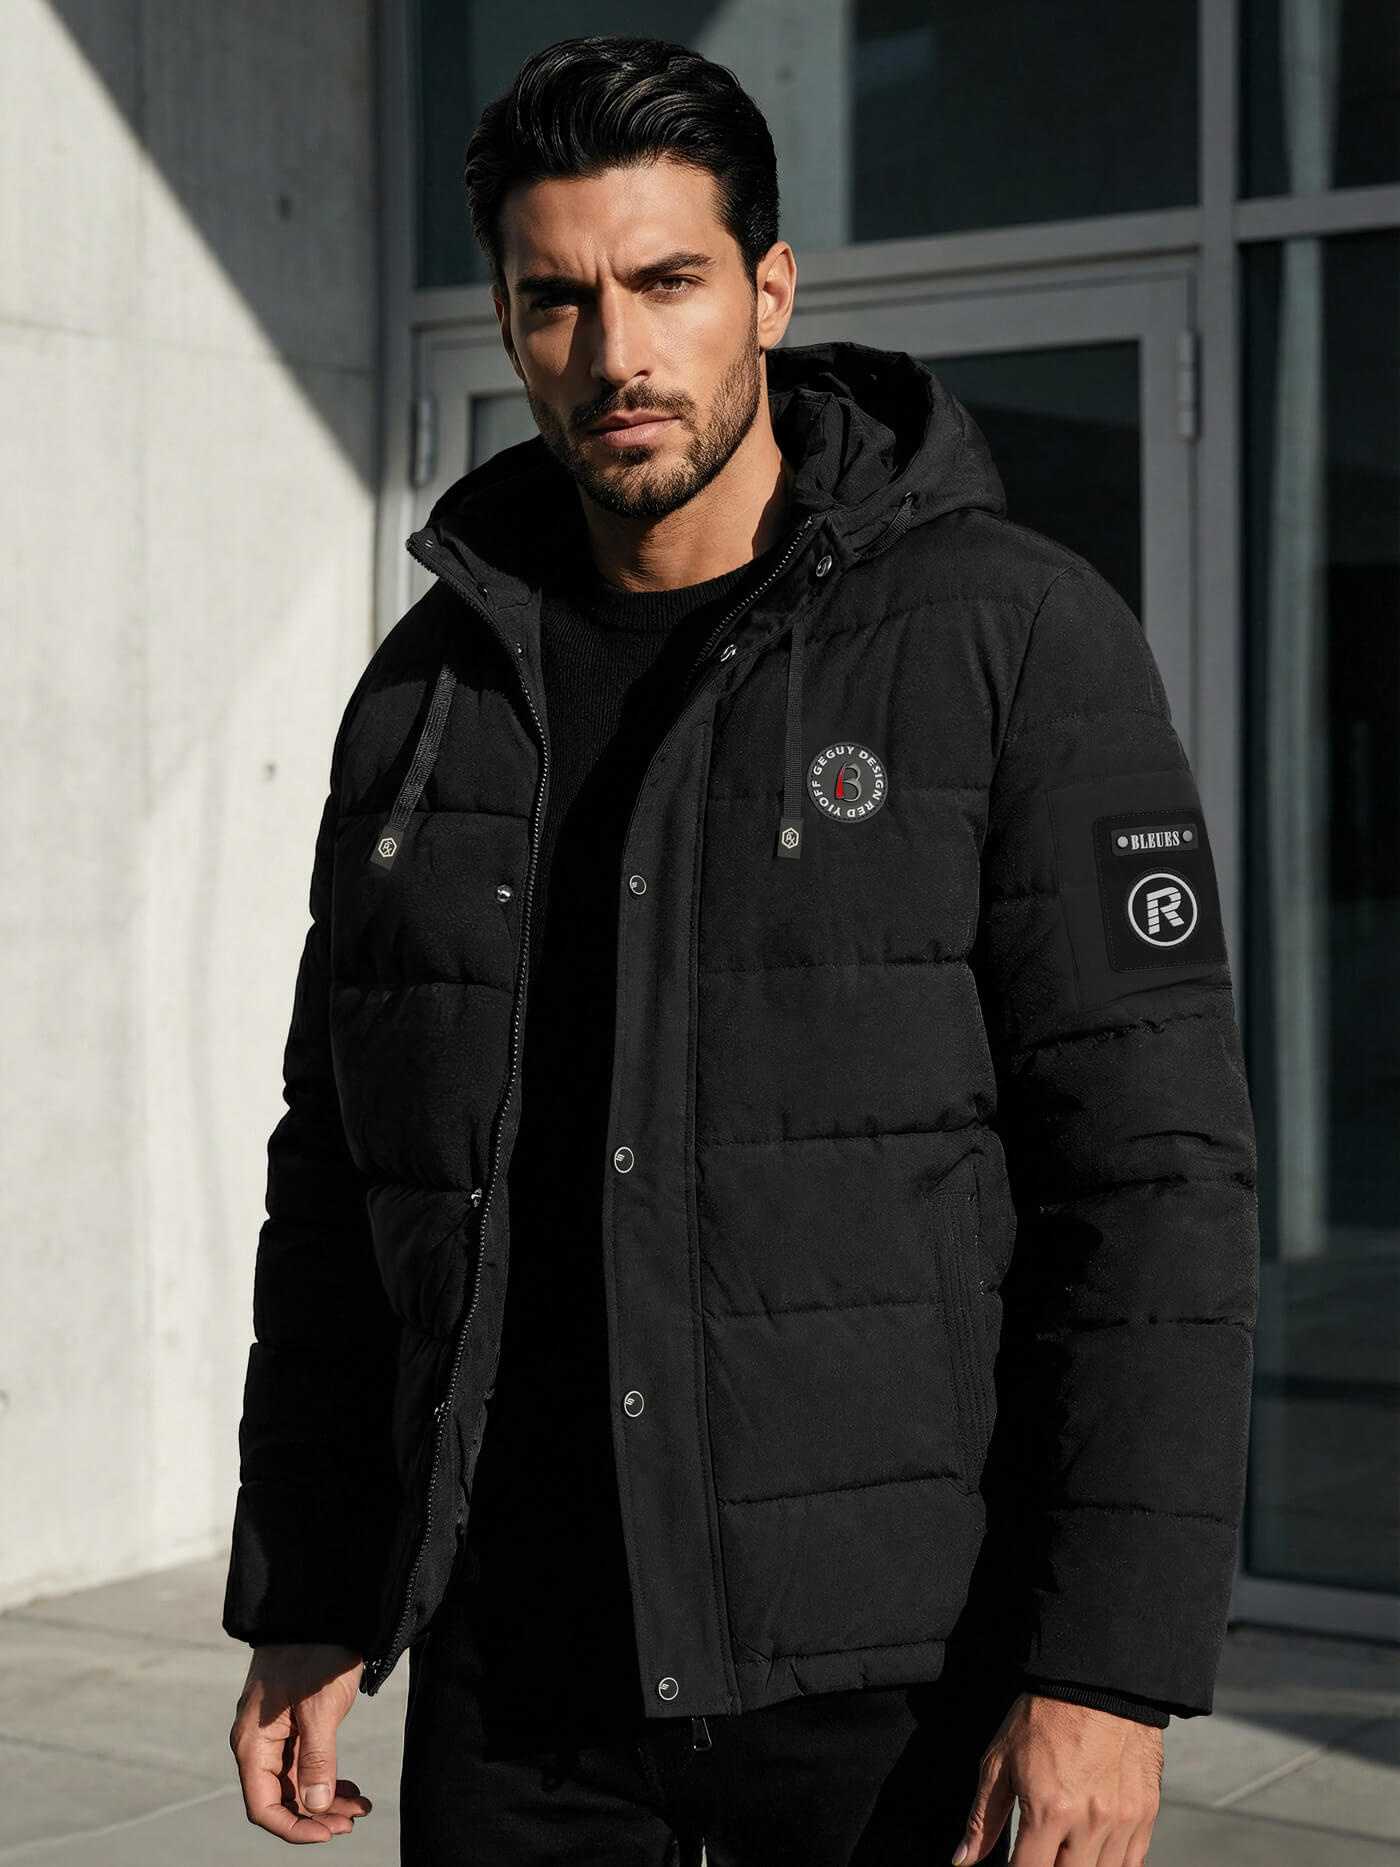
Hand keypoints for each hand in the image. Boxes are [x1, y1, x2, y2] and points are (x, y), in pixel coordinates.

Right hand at [229, 1642, 372, 1843]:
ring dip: (325, 1799)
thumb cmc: (316, 1651)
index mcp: (253, 1742)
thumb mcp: (321, 1706)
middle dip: (316, 1815)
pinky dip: (326, 1777)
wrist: (320, 1607)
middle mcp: (258, 1742)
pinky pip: (305, 1762)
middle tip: (353, 1822)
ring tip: (360, 1807)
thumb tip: (315, 1808)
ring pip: (296, 1783)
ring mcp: (275, 1732)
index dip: (293, 1828)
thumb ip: (317, 1758)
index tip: (328, 1834)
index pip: (264, 1806)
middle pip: (282, 1798)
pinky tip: (350, 1789)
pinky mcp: (293, 1722)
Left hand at [953, 1692, 1162, 1865]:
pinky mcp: (1145, 1815)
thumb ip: (983, 1817)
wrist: (1097, 1682)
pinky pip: (1132, 1864)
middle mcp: (1089, 1822)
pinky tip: (1091, 1851)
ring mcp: (1122, 1821)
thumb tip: (962, 1860)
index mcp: (1049, 1810)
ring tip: (1062, 1848)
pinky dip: (1110, 1864)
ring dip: (1077, 1866)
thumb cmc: (1044, 1717)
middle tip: (1039, 1850)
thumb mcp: (1000, 1760)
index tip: (1014, 1864)